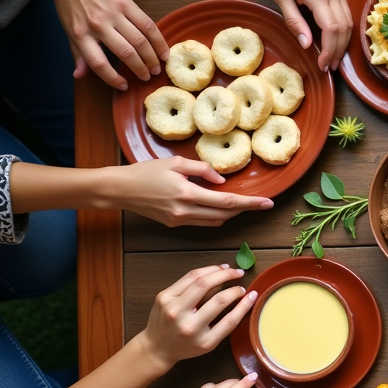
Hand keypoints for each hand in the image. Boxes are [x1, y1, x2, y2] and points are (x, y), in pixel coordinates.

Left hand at [40, 0, 167, 89]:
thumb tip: (79, 75)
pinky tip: (163, 49)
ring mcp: (113, 13)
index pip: (99, 64)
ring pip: (139, 40)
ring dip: (152, 56)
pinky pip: (146, 24)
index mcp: (81, 35)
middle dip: (140, 68)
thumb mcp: (68, 30)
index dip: (113, 78)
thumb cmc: (69, 3)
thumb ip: (77, 53)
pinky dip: (157, 39)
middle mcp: (97, 25)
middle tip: (149, 76)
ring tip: (157, 66)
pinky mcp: (125, 2)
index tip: (124, 86)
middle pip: (125, 53)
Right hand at [105, 157, 272, 226]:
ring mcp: (179, 221)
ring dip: (231, 214)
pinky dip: (215, 216)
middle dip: (245, 210)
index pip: (227, 202)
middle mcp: (185, 212)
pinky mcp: (174, 224)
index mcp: (187, 194)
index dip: (250, 204)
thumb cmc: (145, 172)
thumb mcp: (175, 163)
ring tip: (243, 204)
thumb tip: (222, 179)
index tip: (268, 203)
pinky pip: (202, 223)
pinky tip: (219, 207)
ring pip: (215, 222)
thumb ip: (202, 169)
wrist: (119, 190)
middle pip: (225, 216)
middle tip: (260, 203)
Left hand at [138, 264, 256, 371]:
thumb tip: (248, 299)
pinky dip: (203, 271)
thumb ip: (228, 322)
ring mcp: (171, 306)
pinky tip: (213, 270)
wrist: (156, 347)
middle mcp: (183, 321)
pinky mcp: (163, 296)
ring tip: (228, 268)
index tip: (251, 293)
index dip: (243, 303)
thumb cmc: (186, 346)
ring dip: (216, 270)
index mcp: (199, 337)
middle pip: (209, 290)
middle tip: (240, 274)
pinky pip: (187, 278)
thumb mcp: (210, 342)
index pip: (227, 317)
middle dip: (228, 277)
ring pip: (197, 279)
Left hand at [263, 0, 349, 70]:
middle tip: (329, 66)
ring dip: (343, 41)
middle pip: (344, 28)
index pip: (331, 29)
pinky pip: (346, 10)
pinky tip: (335, 37)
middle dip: (338, 50)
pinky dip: (343, 28)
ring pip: (349, 20)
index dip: (329, 50)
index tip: (322, 63)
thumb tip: (307, 44)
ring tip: (333, 56)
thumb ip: (294, 21)